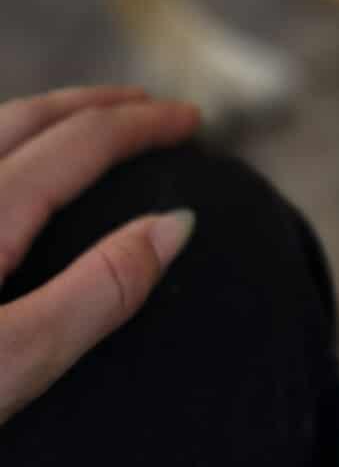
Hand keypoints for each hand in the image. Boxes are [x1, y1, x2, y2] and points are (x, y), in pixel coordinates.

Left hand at [0, 85, 201, 423]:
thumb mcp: (13, 363)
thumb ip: (99, 290)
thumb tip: (177, 222)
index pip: (81, 141)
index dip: (142, 124)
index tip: (192, 120)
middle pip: (30, 118)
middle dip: (96, 103)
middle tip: (148, 106)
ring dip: (47, 116)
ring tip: (84, 125)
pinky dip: (8, 144)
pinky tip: (12, 177)